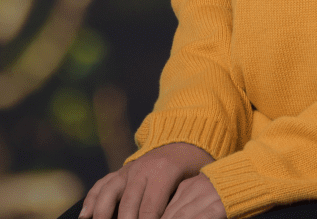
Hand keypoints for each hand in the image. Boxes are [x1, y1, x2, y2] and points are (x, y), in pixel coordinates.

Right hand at [79, 142, 214, 218]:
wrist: (184, 139)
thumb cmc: (193, 165)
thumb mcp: (197, 179)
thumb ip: (184, 200)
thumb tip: (178, 216)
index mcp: (164, 172)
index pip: (150, 209)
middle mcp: (142, 169)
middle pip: (127, 205)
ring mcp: (129, 169)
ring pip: (109, 193)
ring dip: (101, 214)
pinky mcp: (121, 171)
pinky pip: (102, 184)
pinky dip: (91, 200)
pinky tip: (84, 216)